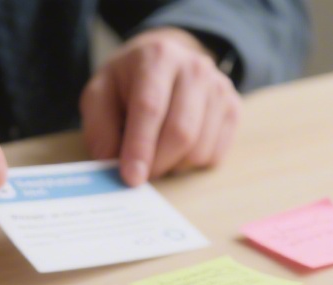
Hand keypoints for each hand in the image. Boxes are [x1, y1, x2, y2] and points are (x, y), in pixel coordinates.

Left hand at [81, 28, 240, 185]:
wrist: (165, 62)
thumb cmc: (128, 83)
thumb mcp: (99, 95)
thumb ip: (99, 128)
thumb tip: (110, 163)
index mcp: (157, 57)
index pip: (150, 108)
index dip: (140, 147)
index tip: (131, 177)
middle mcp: (194, 68)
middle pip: (181, 133)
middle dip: (157, 163)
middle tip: (140, 174)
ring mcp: (219, 88)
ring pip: (199, 149)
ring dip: (173, 166)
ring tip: (157, 155)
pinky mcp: (233, 108)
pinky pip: (215, 155)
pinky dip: (192, 165)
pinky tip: (177, 150)